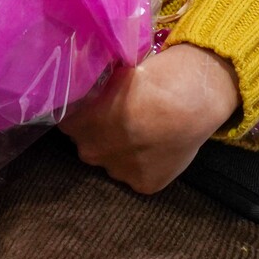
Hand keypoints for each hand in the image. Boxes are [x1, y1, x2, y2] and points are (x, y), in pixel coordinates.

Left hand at [61, 44, 240, 195]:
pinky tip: (161, 147)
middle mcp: (91, 151)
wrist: (189, 102)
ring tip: (148, 133)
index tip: (100, 107)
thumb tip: (90, 87)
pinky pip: (140, 175)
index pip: (69, 121)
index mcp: (77, 123)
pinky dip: (148, 164)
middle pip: (90, 144)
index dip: (85, 114)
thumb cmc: (151, 78)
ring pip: (114, 162)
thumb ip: (95, 89)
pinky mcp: (144, 184)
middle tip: (126, 119)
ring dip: (124, 151)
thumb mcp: (113, 74)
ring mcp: (117, 171)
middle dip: (102, 135)